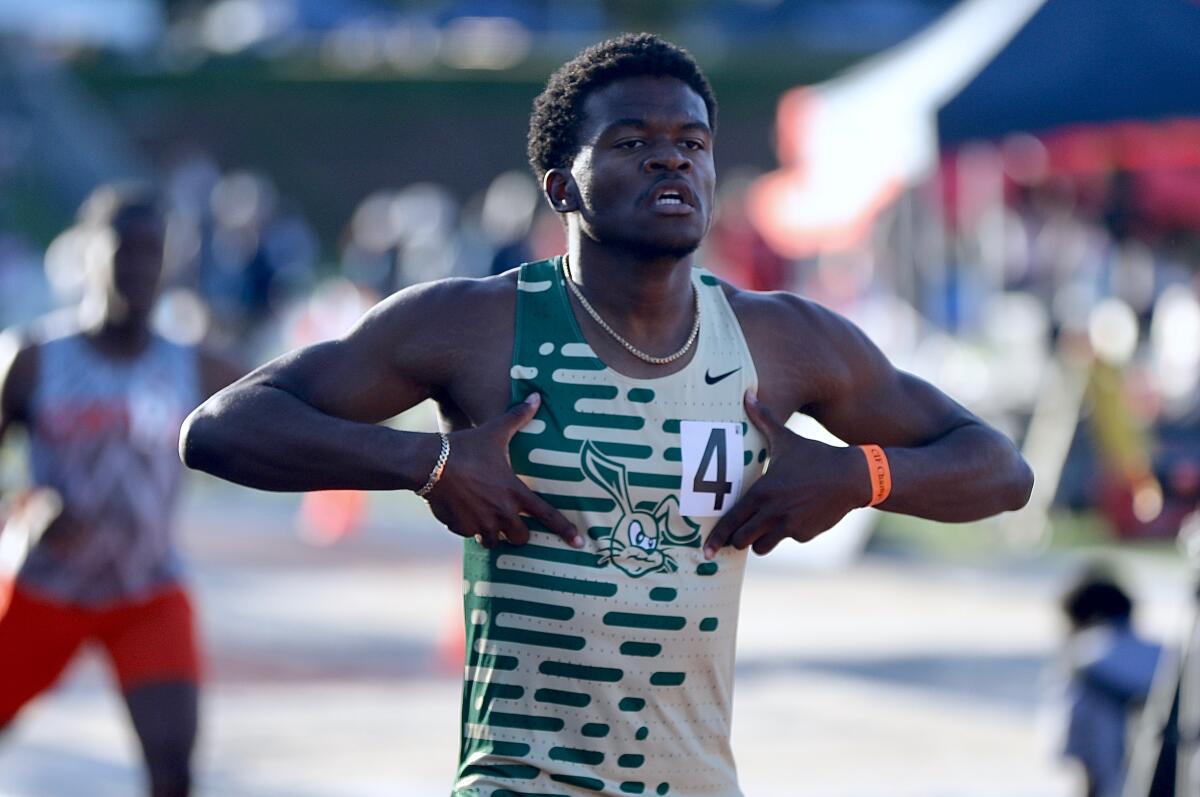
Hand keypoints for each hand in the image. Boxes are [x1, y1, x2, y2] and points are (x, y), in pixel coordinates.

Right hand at [423, 394, 582, 549]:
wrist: (429, 463)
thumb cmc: (466, 446)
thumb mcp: (495, 431)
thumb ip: (518, 417)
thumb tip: (537, 396)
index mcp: (514, 493)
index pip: (548, 516)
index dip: (565, 530)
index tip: (579, 543)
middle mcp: (501, 513)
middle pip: (521, 538)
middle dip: (519, 533)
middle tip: (513, 522)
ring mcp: (480, 524)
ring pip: (494, 542)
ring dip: (493, 534)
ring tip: (486, 519)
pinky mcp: (460, 529)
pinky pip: (469, 534)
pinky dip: (468, 527)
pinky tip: (462, 511)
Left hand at [703, 392, 867, 557]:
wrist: (851, 476)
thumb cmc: (815, 456)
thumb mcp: (787, 438)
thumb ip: (763, 419)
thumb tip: (747, 394)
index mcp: (762, 491)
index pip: (731, 520)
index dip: (716, 537)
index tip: (706, 551)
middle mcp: (772, 512)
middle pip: (742, 539)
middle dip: (736, 539)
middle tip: (735, 536)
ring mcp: (789, 526)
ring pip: (762, 546)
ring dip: (758, 542)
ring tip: (761, 531)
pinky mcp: (804, 534)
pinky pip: (787, 540)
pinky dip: (786, 534)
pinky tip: (795, 518)